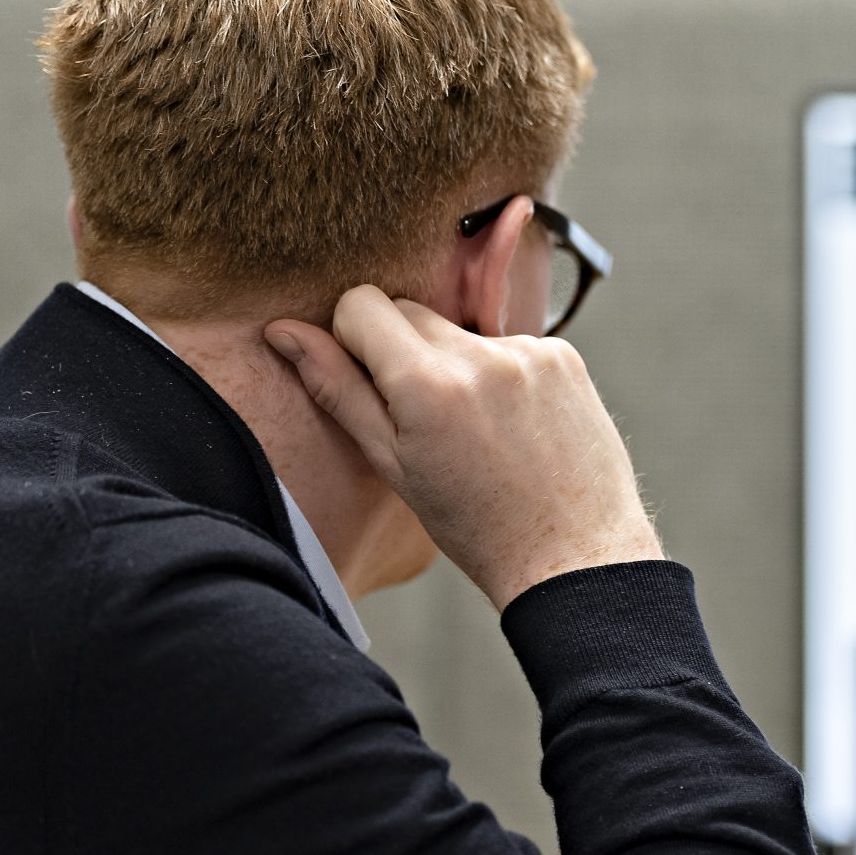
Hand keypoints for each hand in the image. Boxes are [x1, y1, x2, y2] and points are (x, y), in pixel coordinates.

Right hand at [265, 287, 663, 609]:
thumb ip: (337, 388)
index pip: (361, 303)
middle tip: (422, 417)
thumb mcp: (391, 463)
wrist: (572, 551)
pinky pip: (509, 344)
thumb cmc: (474, 522)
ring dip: (455, 365)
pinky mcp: (564, 355)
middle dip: (401, 351)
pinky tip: (515, 427)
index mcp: (427, 384)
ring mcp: (530, 351)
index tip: (369, 381)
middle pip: (408, 310)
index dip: (353, 339)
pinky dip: (502, 374)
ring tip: (477, 431)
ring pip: (459, 330)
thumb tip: (283, 330)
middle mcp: (481, 356)